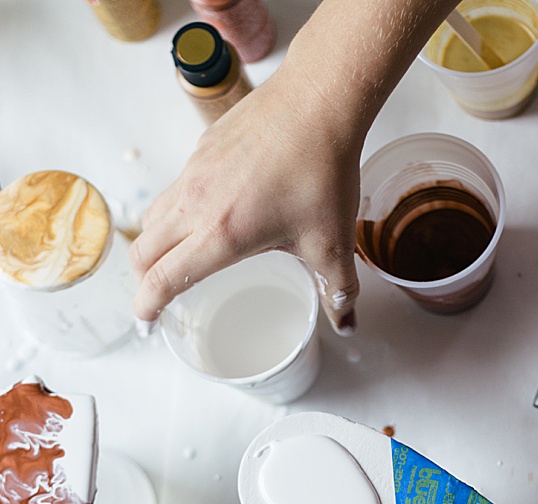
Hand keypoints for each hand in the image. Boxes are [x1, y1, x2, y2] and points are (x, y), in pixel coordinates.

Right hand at [130, 62, 360, 333]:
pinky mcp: (202, 149)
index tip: (147, 323)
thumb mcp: (333, 243)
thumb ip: (338, 290)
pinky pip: (174, 188)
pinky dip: (176, 211)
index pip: (163, 279)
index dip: (147, 307)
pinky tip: (206, 214)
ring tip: (176, 258)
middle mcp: (197, 204)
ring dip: (154, 244)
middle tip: (158, 296)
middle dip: (143, 280)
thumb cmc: (323, 171)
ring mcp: (195, 172)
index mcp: (222, 235)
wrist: (319, 100)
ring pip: (153, 217)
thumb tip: (347, 323)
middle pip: (143, 251)